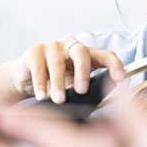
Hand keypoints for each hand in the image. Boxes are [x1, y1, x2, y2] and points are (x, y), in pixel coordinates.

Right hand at [10, 38, 124, 102]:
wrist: (27, 79)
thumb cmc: (56, 82)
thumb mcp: (73, 87)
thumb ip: (84, 90)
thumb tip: (94, 99)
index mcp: (88, 56)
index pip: (105, 55)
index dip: (115, 65)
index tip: (120, 78)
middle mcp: (71, 47)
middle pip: (82, 52)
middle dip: (83, 71)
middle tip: (81, 90)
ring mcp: (53, 47)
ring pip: (57, 61)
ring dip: (58, 82)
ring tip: (58, 99)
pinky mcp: (34, 51)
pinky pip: (38, 66)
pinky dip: (40, 83)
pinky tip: (42, 95)